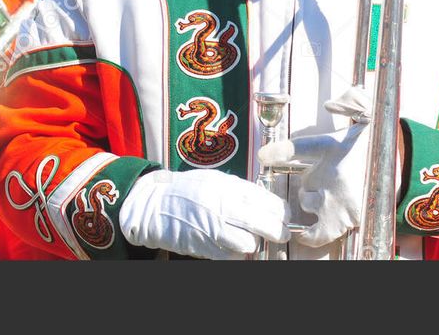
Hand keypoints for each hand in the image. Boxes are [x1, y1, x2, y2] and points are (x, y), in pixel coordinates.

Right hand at [118, 168, 288, 259]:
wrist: (154, 205)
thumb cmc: (187, 190)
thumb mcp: (216, 180)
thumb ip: (240, 191)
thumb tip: (266, 202)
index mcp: (229, 187)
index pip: (268, 202)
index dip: (281, 212)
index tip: (284, 216)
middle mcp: (224, 207)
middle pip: (265, 225)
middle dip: (278, 232)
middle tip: (282, 234)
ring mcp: (214, 229)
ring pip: (250, 244)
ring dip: (254, 243)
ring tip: (250, 238)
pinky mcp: (205, 247)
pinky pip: (232, 256)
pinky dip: (236, 253)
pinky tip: (232, 245)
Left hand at [257, 86, 370, 247]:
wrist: (408, 170)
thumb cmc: (380, 144)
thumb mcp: (368, 114)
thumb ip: (350, 101)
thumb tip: (331, 104)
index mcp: (334, 145)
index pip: (299, 148)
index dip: (278, 152)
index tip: (264, 156)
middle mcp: (334, 174)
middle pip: (305, 181)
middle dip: (310, 181)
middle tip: (323, 177)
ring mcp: (339, 199)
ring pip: (309, 202)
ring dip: (313, 200)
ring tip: (325, 196)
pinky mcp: (346, 219)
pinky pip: (318, 233)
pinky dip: (309, 234)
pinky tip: (304, 231)